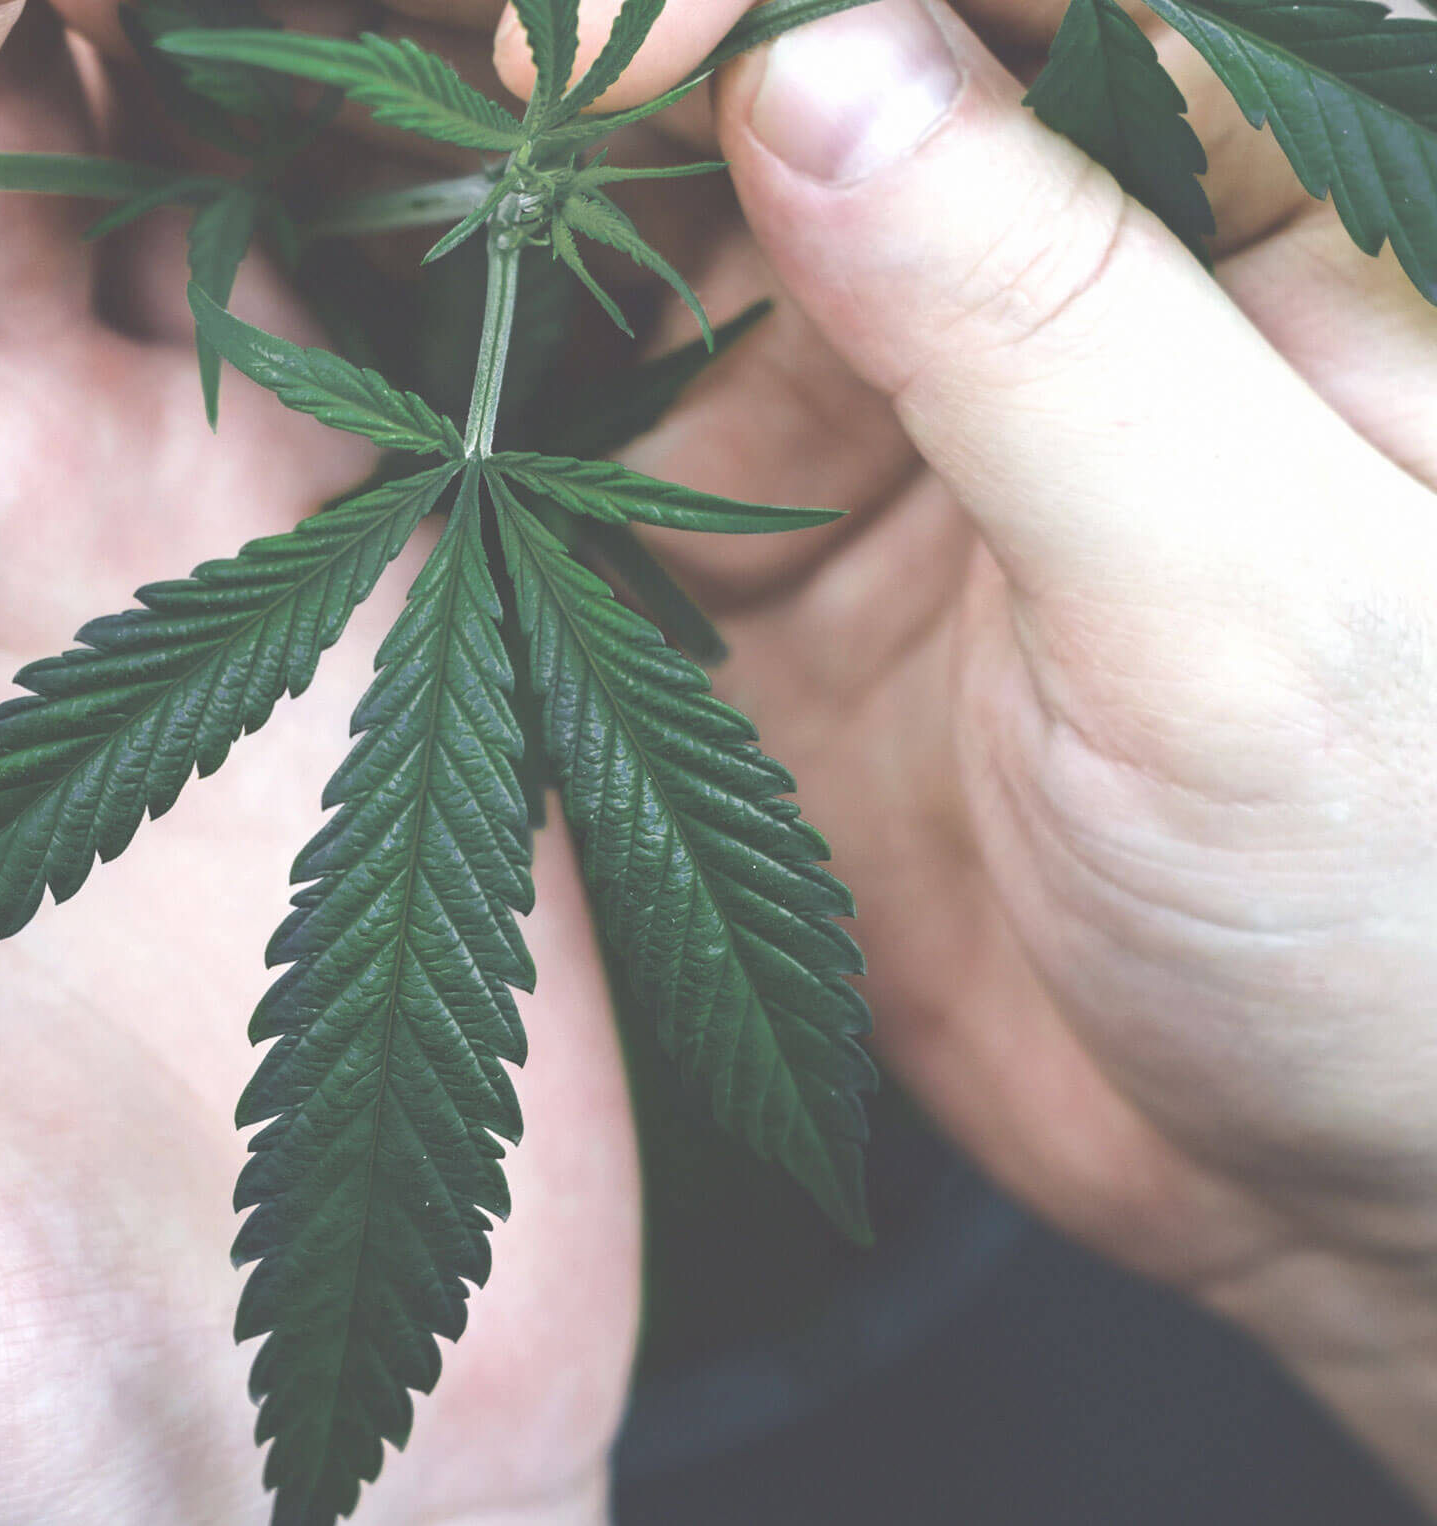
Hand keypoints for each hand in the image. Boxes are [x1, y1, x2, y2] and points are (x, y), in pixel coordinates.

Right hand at [504, 0, 1436, 1502]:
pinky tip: (430, 397)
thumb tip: (820, 64)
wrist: (1333, 1192)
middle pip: (846, 97)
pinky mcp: (789, 572)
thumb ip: (1034, 321)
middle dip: (647, 89)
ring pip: (704, 255)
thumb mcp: (1243, 601)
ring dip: (556, 242)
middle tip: (463, 111)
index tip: (612, 28)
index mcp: (1296, 217)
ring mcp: (926, 430)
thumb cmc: (1403, 902)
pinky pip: (624, 457)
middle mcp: (1096, 288)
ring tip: (402, 234)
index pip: (1048, 10)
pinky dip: (524, 430)